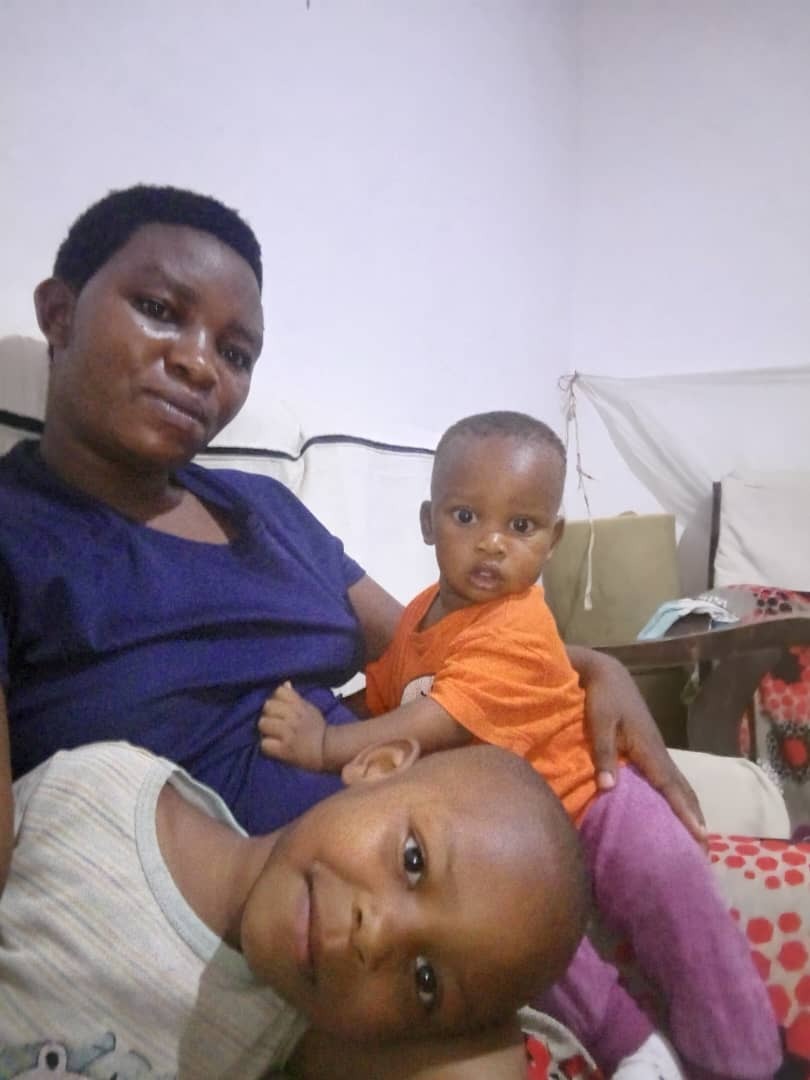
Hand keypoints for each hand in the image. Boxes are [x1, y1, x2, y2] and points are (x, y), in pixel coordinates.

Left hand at [258, 682, 328, 771]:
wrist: (326, 750)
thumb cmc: (317, 728)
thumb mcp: (309, 709)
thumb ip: (295, 698)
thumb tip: (285, 683)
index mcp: (300, 705)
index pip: (279, 691)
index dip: (276, 698)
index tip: (279, 708)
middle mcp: (294, 717)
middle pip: (268, 706)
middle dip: (268, 714)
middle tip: (274, 722)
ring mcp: (288, 733)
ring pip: (263, 723)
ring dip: (265, 730)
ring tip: (272, 734)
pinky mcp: (284, 750)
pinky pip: (264, 743)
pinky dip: (267, 746)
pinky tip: (274, 746)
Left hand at [579, 650, 706, 845]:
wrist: (607, 673)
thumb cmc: (602, 697)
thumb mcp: (599, 723)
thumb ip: (603, 754)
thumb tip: (608, 789)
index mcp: (648, 748)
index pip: (670, 786)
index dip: (685, 812)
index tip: (700, 836)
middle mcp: (658, 751)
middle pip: (682, 789)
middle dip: (694, 817)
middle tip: (705, 848)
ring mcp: (656, 749)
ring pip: (678, 784)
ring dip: (689, 808)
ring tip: (697, 835)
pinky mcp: (650, 747)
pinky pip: (670, 777)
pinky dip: (678, 796)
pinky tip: (676, 808)